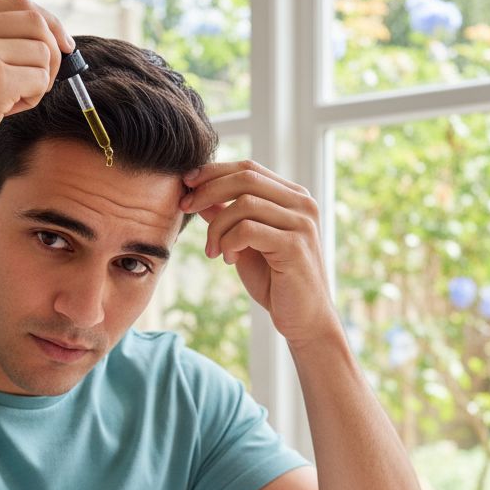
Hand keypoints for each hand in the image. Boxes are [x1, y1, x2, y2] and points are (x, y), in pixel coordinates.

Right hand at [0, 0, 73, 181]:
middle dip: (52, 53)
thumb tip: (45, 40)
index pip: (21, 4)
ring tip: (10, 101)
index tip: (62, 46)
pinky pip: (39, 81)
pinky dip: (32, 99)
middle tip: (39, 82)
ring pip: (43, 55)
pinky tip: (6, 111)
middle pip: (38, 23)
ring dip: (38, 82)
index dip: (49, 24)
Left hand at [181, 161, 339, 347]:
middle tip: (185, 207)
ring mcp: (301, 223)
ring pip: (243, 204)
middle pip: (245, 178)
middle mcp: (302, 204)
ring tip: (213, 251)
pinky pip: (248, 230)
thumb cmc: (276, 282)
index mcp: (293, 197)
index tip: (186, 185)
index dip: (213, 172)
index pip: (249, 169)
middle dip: (207, 190)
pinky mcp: (295, 246)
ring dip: (217, 227)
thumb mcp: (245, 244)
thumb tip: (198, 194)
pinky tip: (229, 260)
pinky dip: (229, 242)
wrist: (303, 320)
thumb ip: (228, 216)